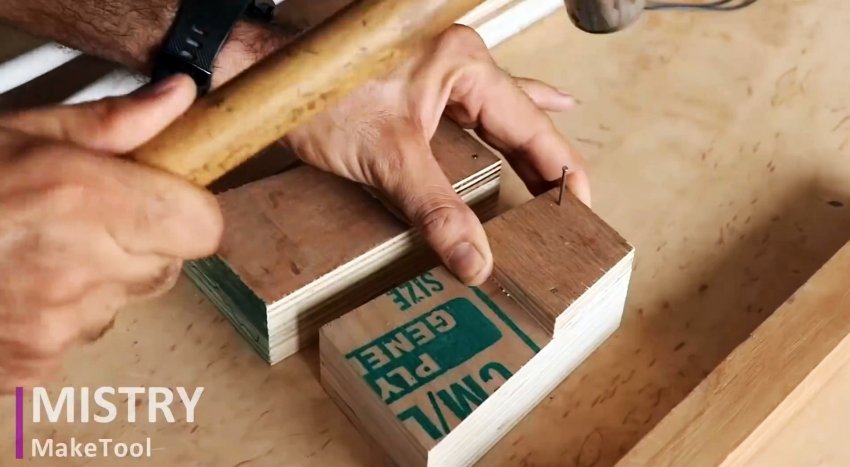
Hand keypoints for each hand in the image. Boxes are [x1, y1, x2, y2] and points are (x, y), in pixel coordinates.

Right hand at [0, 75, 221, 391]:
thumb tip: (178, 100)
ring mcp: (56, 326)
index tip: (165, 196)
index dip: (189, 211)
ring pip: (122, 303)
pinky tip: (15, 289)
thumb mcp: (18, 134)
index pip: (201, 226)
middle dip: (142, 242)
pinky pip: (78, 338)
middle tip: (86, 220)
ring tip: (34, 253)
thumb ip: (111, 124)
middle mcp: (78, 268)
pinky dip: (58, 318)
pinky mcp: (34, 365)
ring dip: (97, 281)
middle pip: (167, 266)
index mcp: (83, 200)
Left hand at [285, 25, 588, 285]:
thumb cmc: (317, 92)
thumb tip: (475, 261)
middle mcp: (455, 63)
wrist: (259, 71)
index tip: (581, 204)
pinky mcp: (411, 91)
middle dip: (542, 163)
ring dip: (519, 150)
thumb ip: (435, 209)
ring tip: (551, 175)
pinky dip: (485, 136)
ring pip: (492, 117)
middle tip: (566, 208)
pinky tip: (499, 138)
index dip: (560, 167)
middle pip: (517, 120)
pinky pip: (463, 117)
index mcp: (463, 65)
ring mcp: (433, 73)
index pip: (530, 123)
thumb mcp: (386, 156)